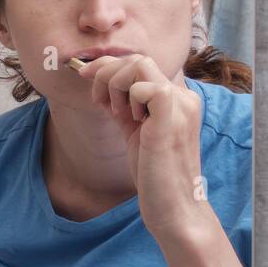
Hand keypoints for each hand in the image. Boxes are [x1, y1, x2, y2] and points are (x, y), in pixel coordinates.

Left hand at [79, 54, 211, 241]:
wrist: (173, 208)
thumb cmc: (154, 176)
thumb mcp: (135, 133)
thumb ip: (125, 108)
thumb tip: (101, 85)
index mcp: (176, 99)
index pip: (140, 63)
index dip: (108, 65)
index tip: (84, 77)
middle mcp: (183, 97)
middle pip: (138, 59)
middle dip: (105, 72)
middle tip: (95, 99)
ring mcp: (181, 106)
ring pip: (140, 65)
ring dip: (114, 84)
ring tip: (114, 112)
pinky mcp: (172, 118)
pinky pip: (145, 86)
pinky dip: (128, 98)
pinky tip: (130, 121)